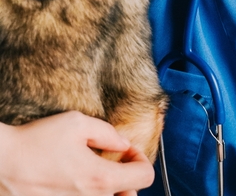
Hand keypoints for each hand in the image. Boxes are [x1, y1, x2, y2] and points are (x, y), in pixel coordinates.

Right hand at [0, 112, 154, 195]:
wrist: (0, 161)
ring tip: (98, 173)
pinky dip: (91, 194)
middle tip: (115, 162)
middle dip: (129, 177)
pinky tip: (79, 182)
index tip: (127, 150)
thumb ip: (108, 133)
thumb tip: (123, 144)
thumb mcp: (77, 123)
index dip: (141, 159)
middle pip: (131, 195)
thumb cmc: (36, 141)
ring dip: (112, 189)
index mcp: (99, 178)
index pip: (145, 177)